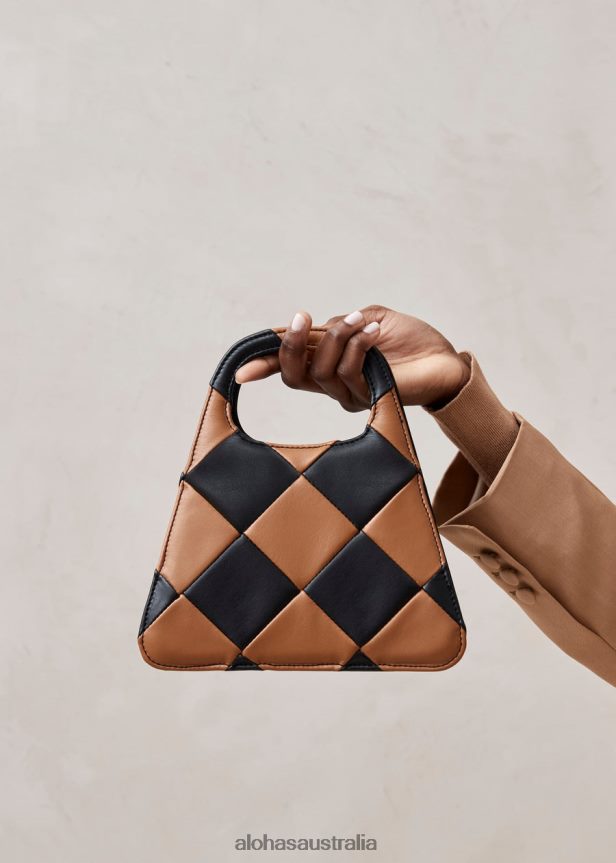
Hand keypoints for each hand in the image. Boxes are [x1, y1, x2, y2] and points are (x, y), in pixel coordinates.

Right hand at [235, 305, 469, 411]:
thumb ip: (336, 325)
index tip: (241, 371)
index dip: (264, 367)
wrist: (446, 358)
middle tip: (303, 319)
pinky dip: (358, 345)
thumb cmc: (410, 340)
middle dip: (291, 346)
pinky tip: (374, 332)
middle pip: (294, 376)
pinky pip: (350, 371)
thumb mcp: (367, 319)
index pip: (290, 368)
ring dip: (338, 337)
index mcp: (329, 364)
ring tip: (361, 320)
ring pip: (322, 370)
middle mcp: (334, 384)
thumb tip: (310, 329)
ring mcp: (352, 394)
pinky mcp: (371, 397)